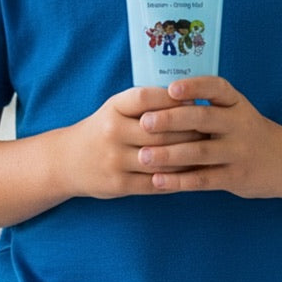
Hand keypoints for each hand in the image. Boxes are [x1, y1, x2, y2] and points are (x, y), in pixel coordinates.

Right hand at [61, 86, 205, 198]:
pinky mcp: (118, 184)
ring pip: (161, 158)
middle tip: (213, 129)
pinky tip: (193, 174)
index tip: (195, 100)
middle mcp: (113, 132)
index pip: (146, 98)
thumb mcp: (117, 108)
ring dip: (188, 156)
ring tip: (209, 151)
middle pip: (159, 130)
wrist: (68, 160)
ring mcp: (115, 160)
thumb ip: (146, 102)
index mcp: (114, 107)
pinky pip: (155, 182)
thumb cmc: (104, 128)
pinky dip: (177, 179)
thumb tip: (189, 97)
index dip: (172, 98)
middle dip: (189, 130)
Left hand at [136, 76, 281, 198]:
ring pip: (201, 152)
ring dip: (169, 154)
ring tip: (143, 156)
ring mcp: (239, 152)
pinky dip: (180, 181)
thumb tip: (159, 98)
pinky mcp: (236, 177)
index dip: (194, 87)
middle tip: (144, 122)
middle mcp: (240, 124)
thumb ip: (206, 105)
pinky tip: (158, 181)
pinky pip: (205, 179)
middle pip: (204, 119)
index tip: (171, 88)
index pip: (216, 88)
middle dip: (172, 120)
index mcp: (237, 103)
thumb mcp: (235, 110)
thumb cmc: (245, 131)